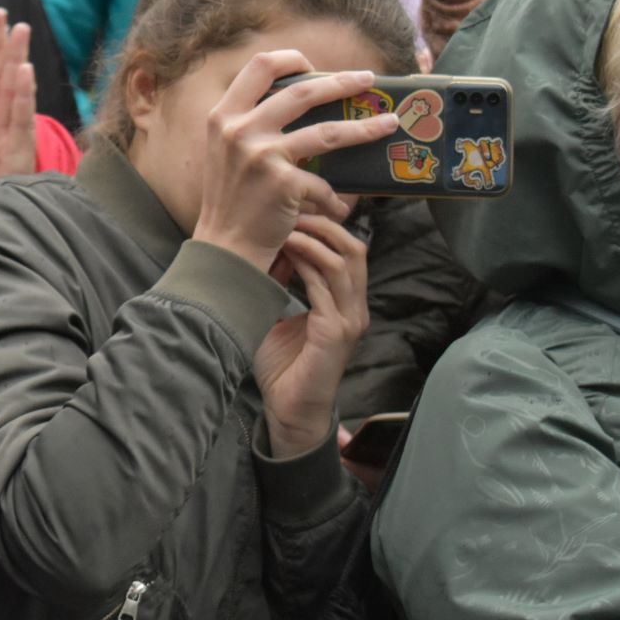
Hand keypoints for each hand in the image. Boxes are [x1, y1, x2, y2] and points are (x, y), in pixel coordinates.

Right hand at [191, 52, 398, 273]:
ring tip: (390, 123)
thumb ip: (250, 123)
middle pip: (302, 91)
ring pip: (328, 131)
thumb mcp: (226, 150)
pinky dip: (335, 198)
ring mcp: (261, 155)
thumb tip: (299, 100)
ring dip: (365, 127)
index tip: (314, 67)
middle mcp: (239, 130)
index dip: (292, 59)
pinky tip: (340, 208)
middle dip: (342, 82)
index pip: (259, 66)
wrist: (224, 245)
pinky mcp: (282, 183)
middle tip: (368, 80)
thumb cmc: (231, 198)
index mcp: (223, 115)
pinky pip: (324, 183)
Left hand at [255, 213, 370, 458]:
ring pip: (343, 264)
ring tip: (285, 228)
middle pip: (353, 249)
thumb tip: (266, 249)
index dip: (324, 226)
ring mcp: (349, 320)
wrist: (288, 407)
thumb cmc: (283, 364)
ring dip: (312, 242)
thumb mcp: (277, 313)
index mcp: (344, 301)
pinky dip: (307, 268)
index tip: (291, 212)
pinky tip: (285, 255)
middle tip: (290, 213)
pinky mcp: (335, 334)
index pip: (348, 250)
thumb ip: (278, 283)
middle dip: (322, 225)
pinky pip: (327, 290)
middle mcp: (354, 307)